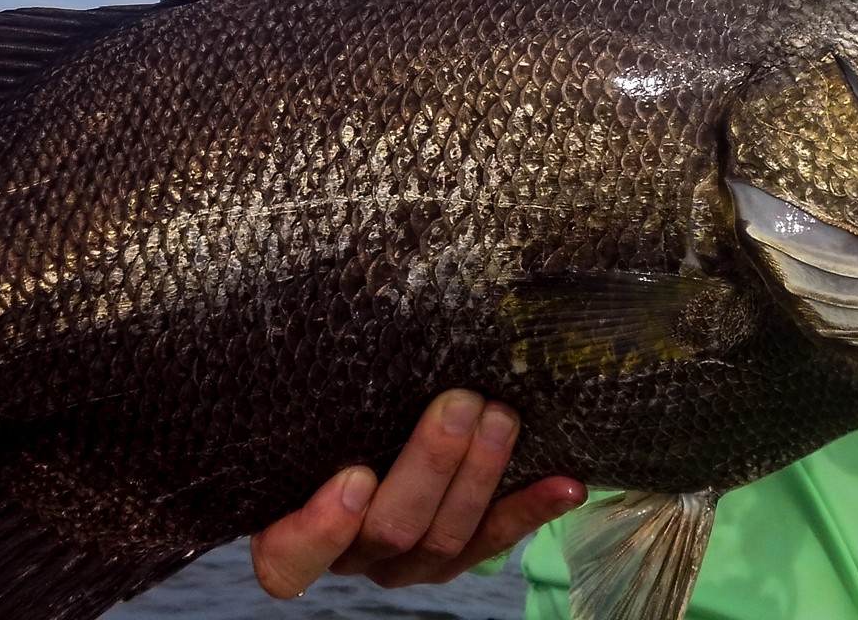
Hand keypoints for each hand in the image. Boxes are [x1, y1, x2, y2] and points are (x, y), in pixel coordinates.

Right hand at [248, 389, 587, 597]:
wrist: (357, 446)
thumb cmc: (318, 418)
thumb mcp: (302, 410)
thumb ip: (307, 392)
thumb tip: (325, 296)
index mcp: (295, 533)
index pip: (289, 559)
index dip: (321, 529)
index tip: (355, 476)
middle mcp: (352, 555)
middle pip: (389, 528)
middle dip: (431, 465)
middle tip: (461, 403)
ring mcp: (406, 562)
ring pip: (445, 536)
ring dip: (481, 474)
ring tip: (503, 417)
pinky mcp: (454, 557)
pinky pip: (495, 539)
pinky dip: (532, 509)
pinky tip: (567, 484)